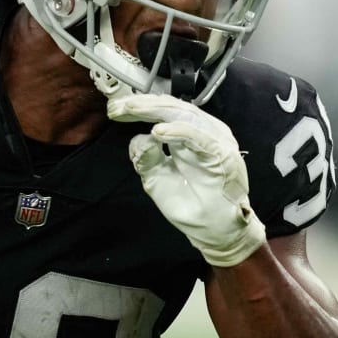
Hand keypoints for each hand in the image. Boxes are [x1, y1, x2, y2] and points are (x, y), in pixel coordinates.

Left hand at [108, 94, 265, 266]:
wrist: (215, 232)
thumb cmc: (193, 205)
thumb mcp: (157, 178)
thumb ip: (146, 157)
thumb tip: (140, 137)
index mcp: (190, 135)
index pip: (163, 112)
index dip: (138, 108)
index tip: (114, 110)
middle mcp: (204, 133)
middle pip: (171, 108)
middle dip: (141, 105)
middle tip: (117, 107)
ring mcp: (215, 142)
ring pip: (184, 116)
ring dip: (155, 112)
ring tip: (132, 109)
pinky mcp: (222, 155)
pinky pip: (199, 138)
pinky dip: (178, 132)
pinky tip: (158, 131)